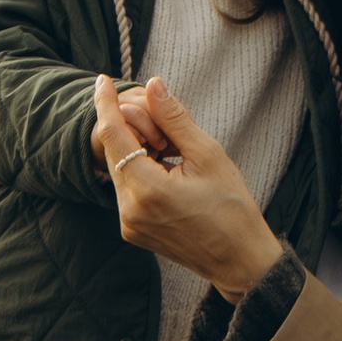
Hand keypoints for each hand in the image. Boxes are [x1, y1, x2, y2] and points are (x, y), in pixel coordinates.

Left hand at [90, 76, 287, 299]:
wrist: (239, 260)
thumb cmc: (232, 207)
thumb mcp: (209, 155)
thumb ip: (175, 119)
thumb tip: (153, 85)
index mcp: (147, 190)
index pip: (112, 135)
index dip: (105, 104)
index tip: (102, 80)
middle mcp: (128, 209)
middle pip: (113, 151)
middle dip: (131, 128)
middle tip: (165, 125)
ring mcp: (128, 223)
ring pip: (119, 169)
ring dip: (137, 150)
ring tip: (173, 151)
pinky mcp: (132, 230)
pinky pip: (127, 188)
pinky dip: (140, 170)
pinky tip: (169, 170)